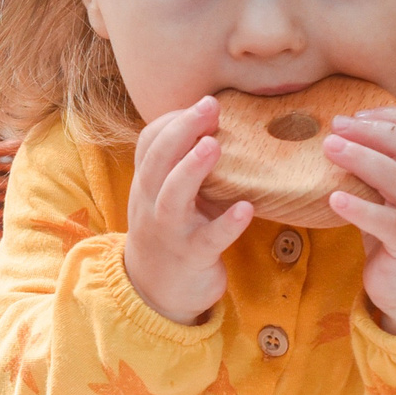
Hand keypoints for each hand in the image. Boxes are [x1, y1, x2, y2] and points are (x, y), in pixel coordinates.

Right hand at [123, 96, 253, 323]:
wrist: (156, 292)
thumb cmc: (172, 232)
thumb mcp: (167, 195)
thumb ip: (182, 164)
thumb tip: (218, 123)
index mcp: (148, 184)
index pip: (149, 144)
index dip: (172, 121)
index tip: (203, 103)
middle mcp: (152, 203)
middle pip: (157, 161)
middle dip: (181, 130)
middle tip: (210, 106)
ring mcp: (170, 231)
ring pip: (173, 196)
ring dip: (192, 168)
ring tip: (215, 145)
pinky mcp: (192, 257)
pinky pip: (209, 239)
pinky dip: (227, 224)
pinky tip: (247, 209)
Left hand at [324, 108, 395, 335]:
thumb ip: (384, 169)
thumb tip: (339, 138)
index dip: (392, 115)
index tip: (357, 113)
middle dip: (370, 131)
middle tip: (335, 126)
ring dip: (362, 159)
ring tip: (330, 148)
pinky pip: (387, 221)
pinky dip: (360, 208)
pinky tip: (335, 199)